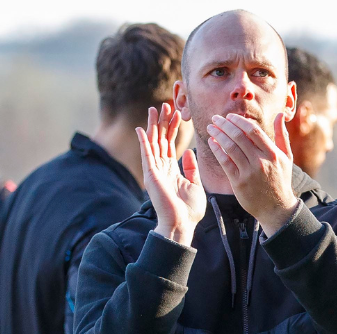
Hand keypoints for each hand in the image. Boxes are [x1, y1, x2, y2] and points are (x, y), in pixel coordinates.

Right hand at [137, 103, 205, 245]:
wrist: (182, 224)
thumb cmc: (189, 210)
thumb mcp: (195, 184)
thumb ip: (191, 168)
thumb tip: (188, 152)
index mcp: (171, 170)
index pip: (170, 144)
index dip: (172, 128)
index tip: (176, 114)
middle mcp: (160, 168)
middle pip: (160, 140)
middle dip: (162, 122)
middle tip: (165, 105)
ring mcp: (154, 171)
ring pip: (153, 143)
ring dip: (153, 126)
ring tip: (155, 109)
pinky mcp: (151, 175)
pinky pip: (147, 154)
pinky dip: (144, 141)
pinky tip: (142, 128)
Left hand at [206, 112, 299, 231]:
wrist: (276, 208)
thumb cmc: (280, 180)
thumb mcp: (286, 157)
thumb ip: (282, 135)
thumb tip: (280, 114)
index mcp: (272, 153)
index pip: (253, 130)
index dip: (239, 121)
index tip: (229, 116)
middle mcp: (261, 161)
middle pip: (239, 136)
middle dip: (224, 124)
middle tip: (215, 118)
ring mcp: (249, 172)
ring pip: (230, 147)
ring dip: (218, 135)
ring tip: (210, 128)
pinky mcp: (239, 182)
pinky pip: (225, 162)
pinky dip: (217, 150)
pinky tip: (212, 142)